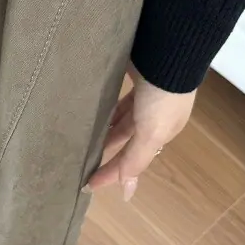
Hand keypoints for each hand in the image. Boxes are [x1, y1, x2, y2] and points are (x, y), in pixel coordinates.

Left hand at [85, 65, 196, 201]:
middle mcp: (153, 114)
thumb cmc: (161, 98)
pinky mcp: (131, 75)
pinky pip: (112, 96)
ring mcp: (143, 94)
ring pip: (117, 117)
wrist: (166, 50)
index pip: (132, 159)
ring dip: (102, 127)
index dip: (111, 173)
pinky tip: (88, 109)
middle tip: (79, 161)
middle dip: (105, 149)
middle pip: (124, 138)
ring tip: (78, 137)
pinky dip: (102, 105)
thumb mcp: (151, 134)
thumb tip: (127, 194)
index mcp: (162, 131)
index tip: (86, 185)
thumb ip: (136, 161)